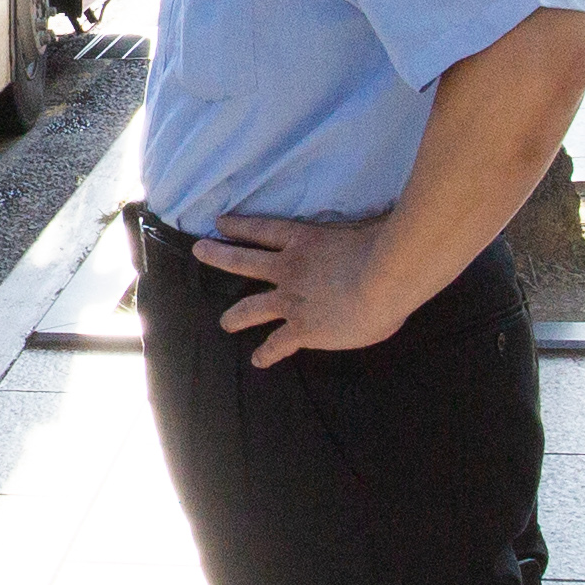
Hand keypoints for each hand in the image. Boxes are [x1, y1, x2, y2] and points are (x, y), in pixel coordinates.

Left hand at [194, 214, 411, 365]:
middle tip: (199, 250)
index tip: (219, 222)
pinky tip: (258, 361)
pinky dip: (267, 353)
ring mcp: (291, 300)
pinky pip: (278, 344)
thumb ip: (360, 230)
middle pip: (243, 260)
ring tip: (224, 323)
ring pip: (252, 307)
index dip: (240, 225)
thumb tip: (372, 226)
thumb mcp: (366, 227)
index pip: (264, 229)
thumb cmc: (384, 246)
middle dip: (219, 255)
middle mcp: (289, 269)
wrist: (383, 279)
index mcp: (305, 240)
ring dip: (234, 316)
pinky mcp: (302, 329)